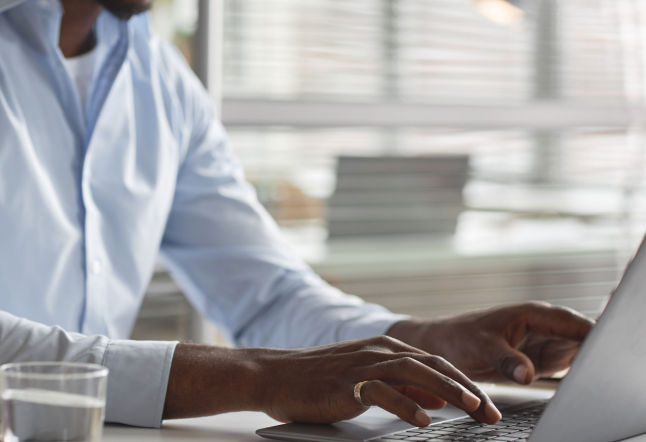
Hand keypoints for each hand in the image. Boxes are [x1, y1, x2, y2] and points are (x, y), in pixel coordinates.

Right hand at [163, 338, 501, 426]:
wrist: (274, 374)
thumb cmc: (318, 381)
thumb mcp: (366, 382)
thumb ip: (402, 388)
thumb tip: (438, 400)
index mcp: (386, 349)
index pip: (437, 362)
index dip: (467, 382)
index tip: (490, 404)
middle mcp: (380, 351)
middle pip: (435, 365)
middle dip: (469, 389)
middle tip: (493, 412)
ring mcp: (364, 365)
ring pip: (416, 373)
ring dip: (448, 391)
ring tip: (472, 409)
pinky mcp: (347, 382)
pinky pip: (382, 392)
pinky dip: (406, 405)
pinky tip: (423, 419)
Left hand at [387, 302, 594, 384]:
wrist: (443, 346)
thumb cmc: (458, 337)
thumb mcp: (480, 347)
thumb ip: (505, 359)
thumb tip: (528, 374)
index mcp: (534, 314)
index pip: (574, 323)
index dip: (595, 335)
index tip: (607, 351)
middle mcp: (545, 326)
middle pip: (583, 337)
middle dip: (596, 351)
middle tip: (603, 372)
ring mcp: (545, 342)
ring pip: (578, 353)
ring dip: (588, 365)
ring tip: (591, 382)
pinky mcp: (542, 359)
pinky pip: (567, 367)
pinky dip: (576, 375)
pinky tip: (580, 387)